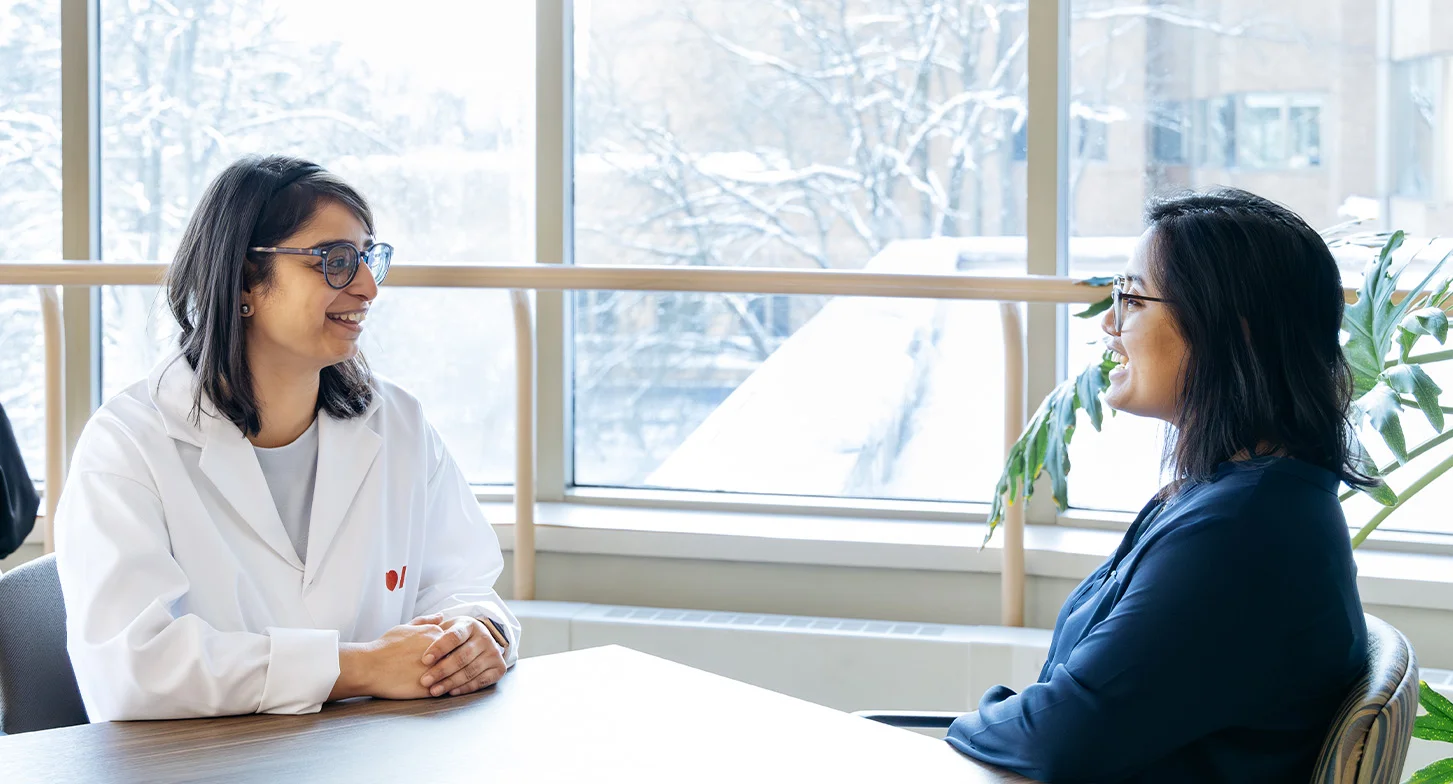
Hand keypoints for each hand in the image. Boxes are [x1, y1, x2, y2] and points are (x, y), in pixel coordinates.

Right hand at [332, 622, 447, 700]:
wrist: (369, 667)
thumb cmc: (385, 646)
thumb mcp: (405, 627)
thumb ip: (425, 621)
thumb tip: (441, 616)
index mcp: (437, 633)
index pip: (455, 641)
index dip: (448, 649)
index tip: (438, 654)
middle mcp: (441, 650)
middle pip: (458, 657)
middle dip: (453, 662)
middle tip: (438, 668)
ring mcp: (438, 670)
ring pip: (454, 674)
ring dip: (449, 677)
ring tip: (437, 679)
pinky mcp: (431, 688)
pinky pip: (444, 690)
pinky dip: (442, 689)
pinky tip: (433, 689)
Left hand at [410, 613, 507, 696]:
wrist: (480, 640)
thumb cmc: (456, 635)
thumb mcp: (445, 625)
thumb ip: (428, 625)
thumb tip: (419, 625)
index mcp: (469, 625)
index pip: (454, 636)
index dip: (439, 648)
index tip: (424, 660)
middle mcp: (485, 637)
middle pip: (462, 656)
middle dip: (442, 670)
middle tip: (425, 681)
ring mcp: (494, 653)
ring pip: (471, 670)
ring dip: (451, 682)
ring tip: (434, 690)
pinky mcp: (499, 668)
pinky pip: (481, 681)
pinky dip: (466, 688)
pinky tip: (451, 691)